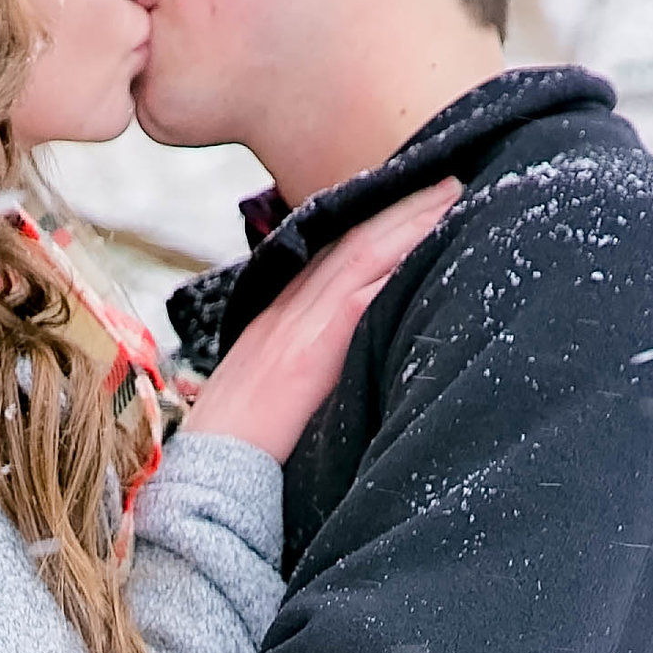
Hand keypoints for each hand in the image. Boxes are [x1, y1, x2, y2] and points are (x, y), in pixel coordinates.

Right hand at [182, 179, 460, 464]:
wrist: (203, 476)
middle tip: (447, 176)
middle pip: (351, 242)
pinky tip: (424, 248)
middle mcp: (285, 312)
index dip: (374, 223)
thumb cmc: (231, 452)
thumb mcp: (263, 397)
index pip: (332, 256)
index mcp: (276, 320)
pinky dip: (391, 269)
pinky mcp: (306, 357)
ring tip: (449, 194)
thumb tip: (327, 373)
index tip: (410, 200)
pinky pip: (356, 300)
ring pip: (360, 256)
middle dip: (401, 206)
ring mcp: (294, 330)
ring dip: (408, 223)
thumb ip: (297, 373)